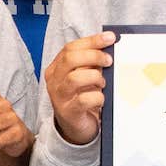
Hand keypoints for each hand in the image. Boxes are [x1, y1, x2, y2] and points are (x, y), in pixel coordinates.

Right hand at [43, 31, 114, 146]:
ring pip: (76, 78)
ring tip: (102, 83)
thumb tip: (109, 47)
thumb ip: (90, 63)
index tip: (110, 38)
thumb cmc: (82, 97)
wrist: (76, 127)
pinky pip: (84, 99)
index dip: (92, 41)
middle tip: (109, 61)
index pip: (70, 48)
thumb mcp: (83, 76)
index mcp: (56, 68)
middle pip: (71, 59)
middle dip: (94, 56)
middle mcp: (54, 80)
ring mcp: (59, 96)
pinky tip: (101, 99)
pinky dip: (98, 97)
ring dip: (95, 78)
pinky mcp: (68, 111)